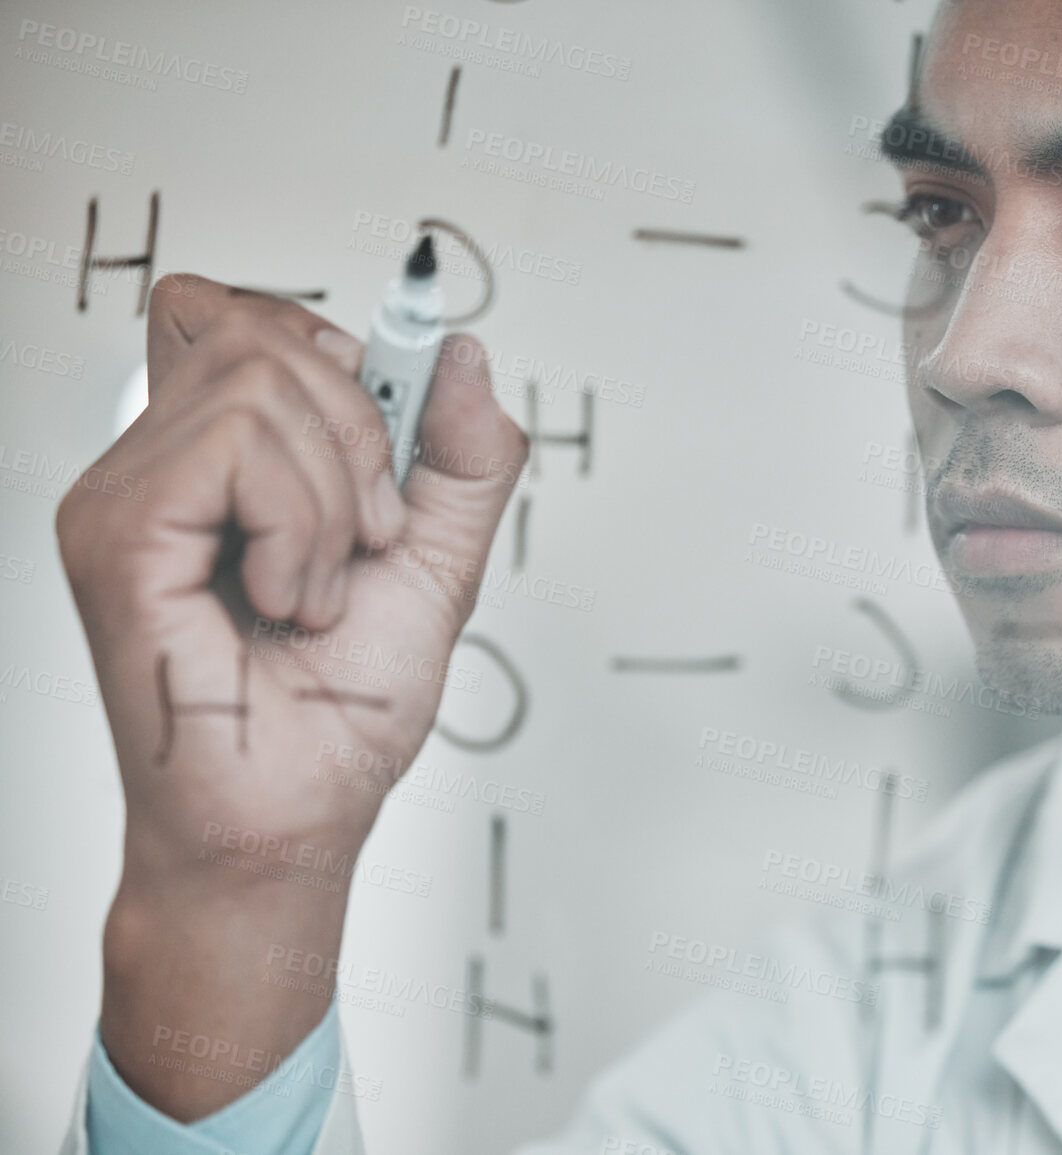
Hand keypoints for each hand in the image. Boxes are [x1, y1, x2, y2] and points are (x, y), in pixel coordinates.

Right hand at [56, 274, 526, 1117]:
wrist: (295, 818)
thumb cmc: (341, 712)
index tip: (384, 455)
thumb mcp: (440, 560)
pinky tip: (286, 601)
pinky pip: (233, 447)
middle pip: (262, 328)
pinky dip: (301, 527)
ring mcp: (123, 495)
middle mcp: (158, 464)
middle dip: (360, 432)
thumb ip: (463, 455)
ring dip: (335, 497)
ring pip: (256, 377)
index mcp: (217, 459)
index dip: (333, 358)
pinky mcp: (116, 535)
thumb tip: (461, 352)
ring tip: (317, 588)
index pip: (245, 314)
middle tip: (364, 539)